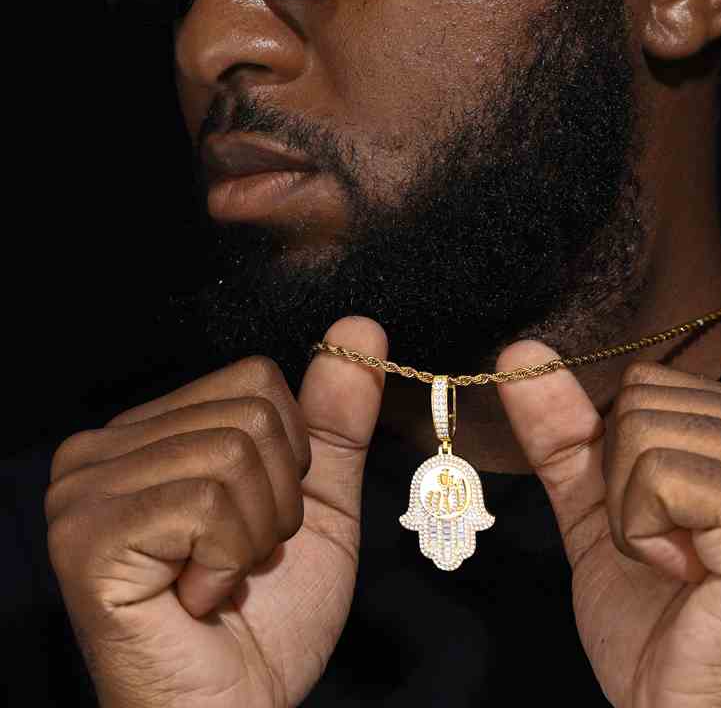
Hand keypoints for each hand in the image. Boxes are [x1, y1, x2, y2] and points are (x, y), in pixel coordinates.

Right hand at [45, 316, 386, 707]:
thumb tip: (360, 326)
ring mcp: (86, 487)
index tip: (258, 518)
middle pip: (251, 410)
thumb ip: (335, 416)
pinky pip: (207, 501)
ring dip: (255, 534)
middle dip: (277, 498)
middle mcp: (103, 446)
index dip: (289, 456)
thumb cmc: (270, 613)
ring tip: (216, 577)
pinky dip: (228, 560)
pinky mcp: (87, 534)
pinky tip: (195, 598)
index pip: (256, 378)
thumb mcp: (317, 500)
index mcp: (152, 430)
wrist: (235, 707)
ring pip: (235, 451)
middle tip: (237, 555)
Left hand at [495, 343, 720, 707]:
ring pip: (642, 433)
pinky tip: (688, 575)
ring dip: (633, 513)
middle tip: (669, 548)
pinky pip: (657, 477)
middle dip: (624, 483)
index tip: (658, 518)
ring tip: (681, 564)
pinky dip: (644, 533)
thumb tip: (521, 357)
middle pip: (640, 401)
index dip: (622, 457)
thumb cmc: (654, 616)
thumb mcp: (597, 505)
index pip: (646, 383)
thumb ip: (563, 429)